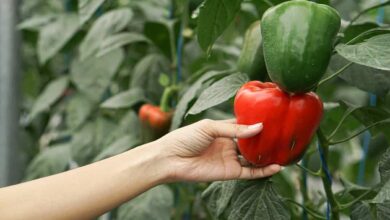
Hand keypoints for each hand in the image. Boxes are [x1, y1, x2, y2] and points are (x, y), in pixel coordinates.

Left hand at [156, 119, 280, 181]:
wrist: (170, 158)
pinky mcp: (229, 173)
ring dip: (267, 156)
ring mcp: (230, 159)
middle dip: (265, 140)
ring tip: (285, 151)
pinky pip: (250, 173)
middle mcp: (229, 144)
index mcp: (223, 130)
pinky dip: (263, 171)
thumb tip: (258, 128)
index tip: (273, 118)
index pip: (244, 125)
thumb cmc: (185, 137)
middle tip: (283, 135)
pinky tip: (275, 166)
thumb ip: (234, 129)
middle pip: (251, 142)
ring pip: (253, 158)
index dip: (257, 123)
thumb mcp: (210, 127)